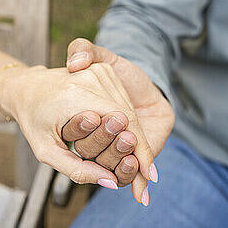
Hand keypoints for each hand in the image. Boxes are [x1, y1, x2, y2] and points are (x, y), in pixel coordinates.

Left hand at [0, 64, 155, 201]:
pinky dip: (130, 123)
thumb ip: (77, 170)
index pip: (121, 123)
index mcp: (74, 98)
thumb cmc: (32, 121)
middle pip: (130, 116)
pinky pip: (122, 99)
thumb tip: (111, 183)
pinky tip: (131, 144)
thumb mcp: (46, 151)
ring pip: (129, 108)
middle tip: (150, 179)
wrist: (25, 87)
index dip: (139, 151)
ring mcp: (98, 71)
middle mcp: (90, 79)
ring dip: (138, 137)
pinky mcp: (102, 68)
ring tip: (143, 167)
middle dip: (142, 149)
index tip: (149, 177)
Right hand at [66, 39, 174, 167]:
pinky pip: (130, 177)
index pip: (77, 132)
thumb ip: (84, 49)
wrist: (151, 88)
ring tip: (129, 140)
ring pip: (111, 166)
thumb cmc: (123, 74)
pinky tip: (139, 168)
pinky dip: (133, 175)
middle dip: (105, 140)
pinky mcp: (134, 163)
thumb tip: (75, 62)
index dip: (84, 126)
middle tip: (117, 123)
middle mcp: (95, 142)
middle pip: (94, 152)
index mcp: (81, 123)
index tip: (92, 115)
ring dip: (119, 156)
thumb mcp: (103, 57)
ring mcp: (113, 154)